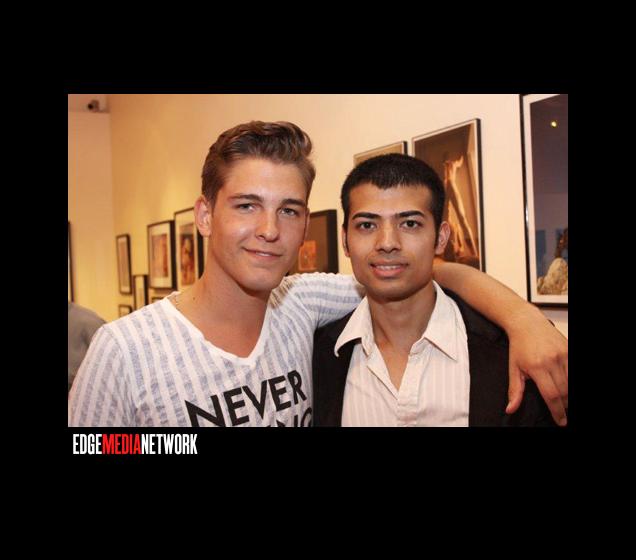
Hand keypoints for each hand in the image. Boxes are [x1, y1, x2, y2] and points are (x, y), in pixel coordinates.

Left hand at [506, 310, 567, 425]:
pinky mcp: (569, 349)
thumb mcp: (513, 368)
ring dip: (571, 396)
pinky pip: (574, 369)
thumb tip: (510, 409)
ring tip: (567, 404)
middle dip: (565, 406)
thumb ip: (514, 390)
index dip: (557, 411)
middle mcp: (552, 360)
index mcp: (536, 367)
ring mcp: (563, 354)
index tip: (561, 421)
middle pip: (565, 391)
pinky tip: (569, 389)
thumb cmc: (519, 346)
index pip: (551, 395)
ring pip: (572, 381)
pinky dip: (573, 381)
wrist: (527, 323)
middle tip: (564, 415)